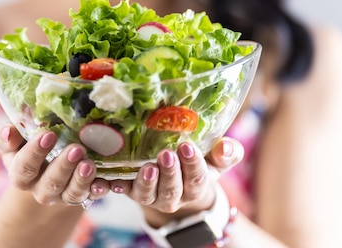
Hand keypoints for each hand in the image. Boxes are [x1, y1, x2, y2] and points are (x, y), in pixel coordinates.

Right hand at [0, 125, 109, 205]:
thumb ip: (8, 136)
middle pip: (50, 182)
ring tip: (90, 164)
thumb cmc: (28, 145)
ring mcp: (62, 195)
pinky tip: (105, 182)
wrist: (47, 163)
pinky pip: (91, 196)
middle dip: (64, 166)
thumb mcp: (16, 141)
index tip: (48, 134)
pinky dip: (98, 189)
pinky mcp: (81, 196)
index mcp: (21, 174)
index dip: (35, 153)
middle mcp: (40, 188)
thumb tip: (8, 130)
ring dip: (81, 179)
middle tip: (76, 148)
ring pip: (71, 193)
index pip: (24, 167)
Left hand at [107, 137, 243, 223]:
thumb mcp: (216, 159)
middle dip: (169, 172)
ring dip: (147, 182)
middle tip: (166, 154)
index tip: (187, 146)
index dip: (192, 164)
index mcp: (195, 187)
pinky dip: (118, 186)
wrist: (178, 180)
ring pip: (148, 195)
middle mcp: (174, 196)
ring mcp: (152, 196)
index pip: (197, 178)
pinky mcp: (132, 191)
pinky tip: (114, 180)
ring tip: (148, 167)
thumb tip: (225, 146)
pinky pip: (124, 191)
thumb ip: (227, 153)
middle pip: (172, 189)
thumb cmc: (199, 164)